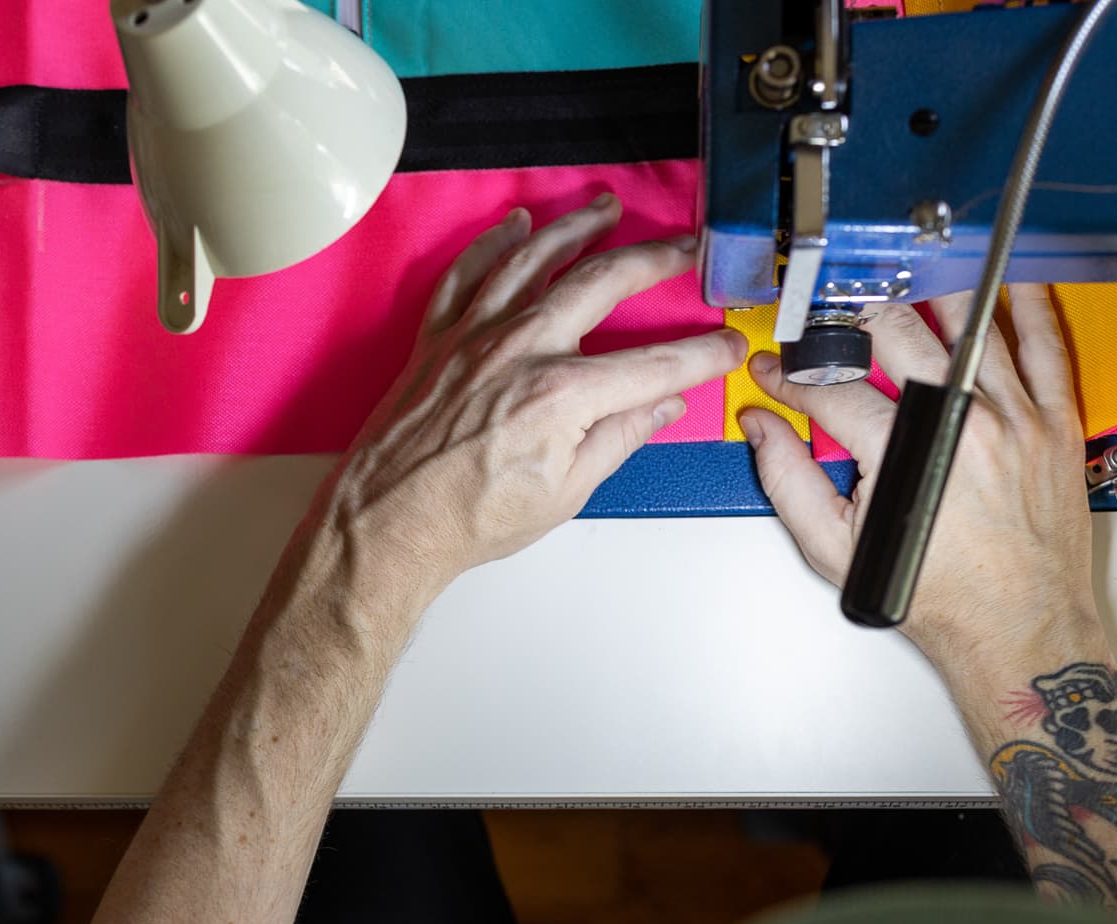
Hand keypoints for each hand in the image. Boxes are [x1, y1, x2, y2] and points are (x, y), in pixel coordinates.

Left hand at [311, 195, 746, 620]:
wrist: (387, 522)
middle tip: (684, 246)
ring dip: (575, 228)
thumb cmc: (470, 519)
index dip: (701, 354)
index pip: (655, 364)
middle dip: (651, 258)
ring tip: (607, 208)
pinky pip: (467, 274)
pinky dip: (493, 244)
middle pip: (599, 282)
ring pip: (532, 260)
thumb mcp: (565, 493)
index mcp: (562, 395)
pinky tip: (517, 224)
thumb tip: (662, 405)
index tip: (729, 345)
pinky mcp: (437, 339)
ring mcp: (474, 337)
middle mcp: (520, 350)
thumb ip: (619, 438)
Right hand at [743, 287, 1100, 680]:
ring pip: (972, 324)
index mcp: (905, 451)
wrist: (1016, 626)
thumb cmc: (936, 595)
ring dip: (932, 296)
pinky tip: (1008, 288)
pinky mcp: (1056, 422)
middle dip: (852, 318)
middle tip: (833, 321)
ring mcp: (1017, 417)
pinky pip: (1047, 345)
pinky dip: (1027, 308)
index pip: (831, 387)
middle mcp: (966, 424)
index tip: (773, 371)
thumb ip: (787, 479)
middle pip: (899, 333)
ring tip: (906, 287)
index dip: (790, 373)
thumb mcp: (834, 548)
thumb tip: (760, 428)